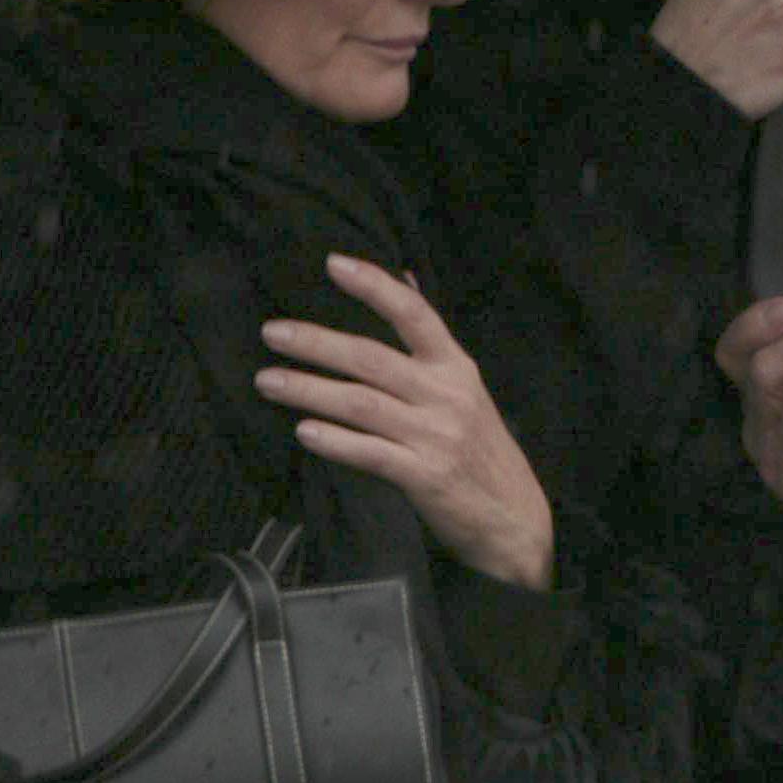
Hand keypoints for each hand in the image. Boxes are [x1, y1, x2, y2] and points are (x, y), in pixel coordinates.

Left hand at [257, 254, 553, 590]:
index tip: (333, 264)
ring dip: (309, 390)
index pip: (414, 314)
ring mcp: (435, 436)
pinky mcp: (424, 476)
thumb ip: (430, 338)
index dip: (374, 286)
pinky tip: (304, 432)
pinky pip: (370, 453)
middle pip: (372, 358)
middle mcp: (446, 395)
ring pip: (361, 404)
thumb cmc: (481, 449)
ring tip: (268, 381)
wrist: (513, 518)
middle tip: (272, 332)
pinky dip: (335, 441)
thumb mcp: (466, 387)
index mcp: (456, 367)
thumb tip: (405, 278)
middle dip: (317, 343)